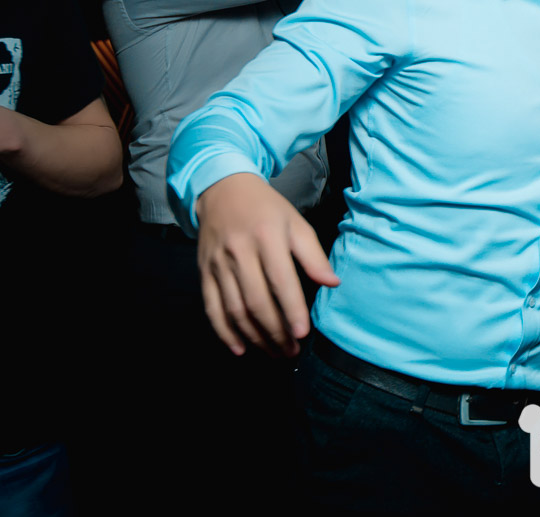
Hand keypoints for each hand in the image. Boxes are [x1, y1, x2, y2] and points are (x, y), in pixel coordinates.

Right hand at [196, 173, 338, 356]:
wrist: (223, 191)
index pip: (280, 279)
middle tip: (290, 351)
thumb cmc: (267, 210)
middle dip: (275, 331)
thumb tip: (332, 284)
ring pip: (234, 309)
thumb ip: (314, 255)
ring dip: (254, 337)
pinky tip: (239, 348)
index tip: (302, 333)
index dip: (291, 309)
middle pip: (256, 300)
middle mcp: (239, 252)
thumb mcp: (296, 224)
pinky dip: (224, 332)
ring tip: (273, 353)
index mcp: (267, 237)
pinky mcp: (204, 273)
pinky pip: (212, 308)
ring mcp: (218, 264)